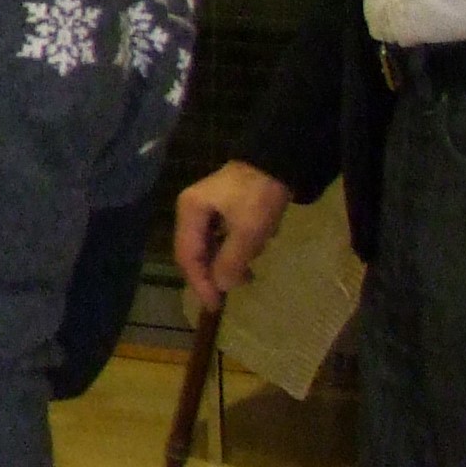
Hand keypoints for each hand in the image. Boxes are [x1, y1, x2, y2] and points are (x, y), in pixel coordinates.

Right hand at [173, 162, 293, 308]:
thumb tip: (220, 286)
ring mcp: (205, 208)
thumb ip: (231, 261)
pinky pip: (219, 237)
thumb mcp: (248, 232)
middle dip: (210, 275)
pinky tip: (249, 258)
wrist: (278, 161)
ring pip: (207, 246)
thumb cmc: (259, 196)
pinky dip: (231, 251)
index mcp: (190, 211)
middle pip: (193, 252)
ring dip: (223, 264)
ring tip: (246, 276)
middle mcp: (191, 210)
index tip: (215, 305)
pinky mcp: (220, 208)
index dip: (199, 282)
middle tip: (226, 297)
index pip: (187, 255)